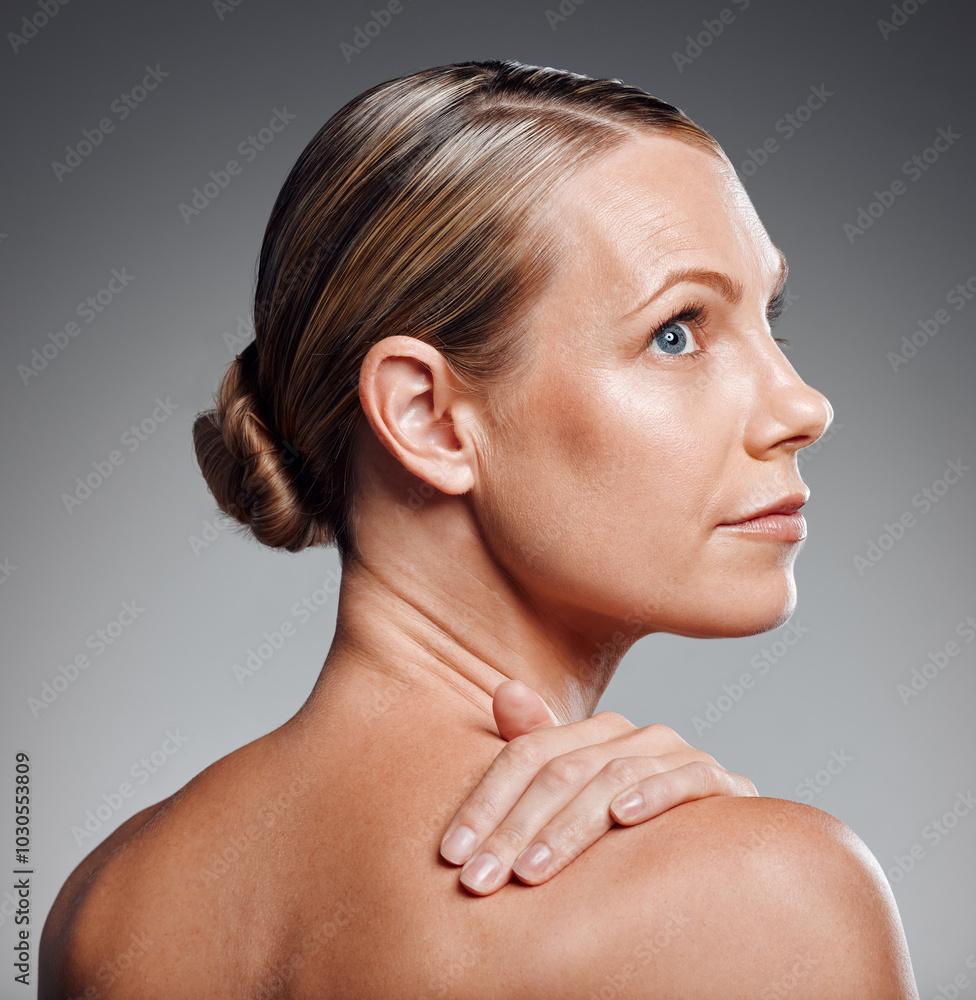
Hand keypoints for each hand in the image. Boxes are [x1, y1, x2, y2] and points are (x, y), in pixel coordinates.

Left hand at [439, 678, 757, 894]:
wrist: (719, 842)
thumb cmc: (629, 819)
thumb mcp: (575, 790)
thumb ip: (535, 747)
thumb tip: (505, 690)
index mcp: (591, 732)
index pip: (525, 754)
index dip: (484, 802)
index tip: (451, 855)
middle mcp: (632, 734)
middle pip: (561, 772)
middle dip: (514, 830)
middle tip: (479, 881)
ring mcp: (676, 754)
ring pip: (612, 778)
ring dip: (568, 828)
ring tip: (531, 871)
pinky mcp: (721, 781)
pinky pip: (687, 779)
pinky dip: (654, 794)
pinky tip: (622, 818)